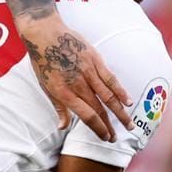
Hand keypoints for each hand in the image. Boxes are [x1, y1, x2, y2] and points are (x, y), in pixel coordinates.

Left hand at [20, 16, 131, 140]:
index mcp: (64, 93)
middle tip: (117, 138)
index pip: (87, 116)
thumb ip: (58, 107)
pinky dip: (121, 91)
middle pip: (99, 109)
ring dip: (120, 112)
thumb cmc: (42, 61)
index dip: (98, 129)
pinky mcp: (95, 60)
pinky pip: (111, 78)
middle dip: (110, 125)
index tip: (106, 138)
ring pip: (108, 96)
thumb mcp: (44, 85)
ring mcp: (88, 72)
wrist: (44, 33)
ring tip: (129, 125)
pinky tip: (128, 102)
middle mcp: (78, 84)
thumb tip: (62, 127)